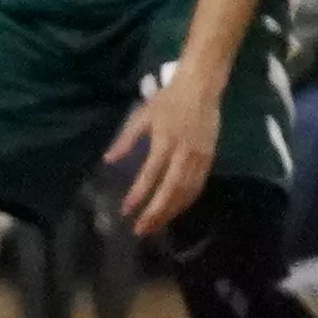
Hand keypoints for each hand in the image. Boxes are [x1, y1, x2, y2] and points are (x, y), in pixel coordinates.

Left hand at [107, 61, 227, 234]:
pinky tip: (176, 211)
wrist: (201, 88)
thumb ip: (126, 139)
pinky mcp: (209, 159)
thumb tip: (108, 160)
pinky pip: (198, 186)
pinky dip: (186, 202)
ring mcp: (199, 157)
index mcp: (165, 141)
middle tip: (141, 229)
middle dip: (156, 212)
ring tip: (155, 226)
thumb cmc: (168, 100)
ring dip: (170, 212)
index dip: (138, 194)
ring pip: (186, 191)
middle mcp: (184, 153)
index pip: (151, 174)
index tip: (125, 211)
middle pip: (171, 189)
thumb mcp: (142, 115)